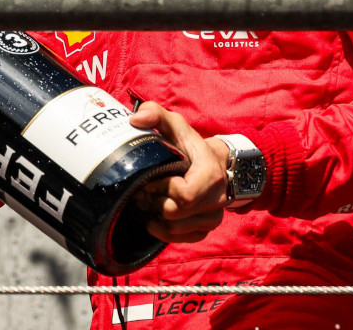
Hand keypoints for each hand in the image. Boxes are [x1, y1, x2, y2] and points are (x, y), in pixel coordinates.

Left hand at [129, 101, 230, 243]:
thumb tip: (135, 120)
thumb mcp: (176, 126)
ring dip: (155, 215)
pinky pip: (177, 239)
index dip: (161, 188)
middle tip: (143, 189)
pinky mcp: (204, 230)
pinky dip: (162, 228)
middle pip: (174, 213)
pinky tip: (156, 213)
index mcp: (211, 175)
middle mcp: (217, 200)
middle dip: (154, 201)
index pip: (183, 195)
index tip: (150, 177)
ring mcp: (212, 218)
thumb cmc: (192, 146)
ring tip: (149, 199)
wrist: (217, 165)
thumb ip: (156, 114)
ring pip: (173, 228)